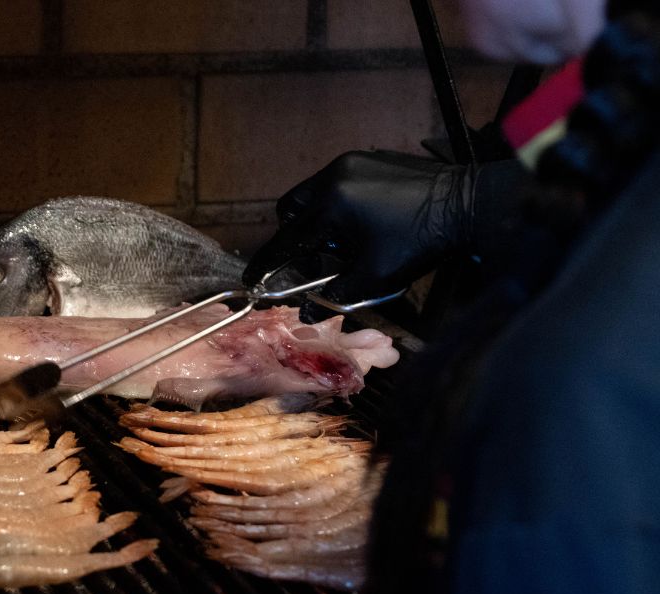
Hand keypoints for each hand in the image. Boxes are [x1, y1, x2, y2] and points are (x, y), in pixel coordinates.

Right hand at [245, 151, 522, 303]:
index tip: (252, 278)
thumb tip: (305, 311)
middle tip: (312, 258)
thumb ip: (335, 294)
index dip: (267, 262)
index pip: (287, 240)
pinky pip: (336, 182)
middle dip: (293, 235)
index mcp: (330, 206)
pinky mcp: (367, 157)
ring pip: (312, 193)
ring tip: (341, 240)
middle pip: (291, 209)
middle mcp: (332, 177)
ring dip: (315, 219)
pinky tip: (363, 221)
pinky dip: (338, 204)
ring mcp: (350, 162)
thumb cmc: (420, 243)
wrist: (466, 204)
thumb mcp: (375, 276)